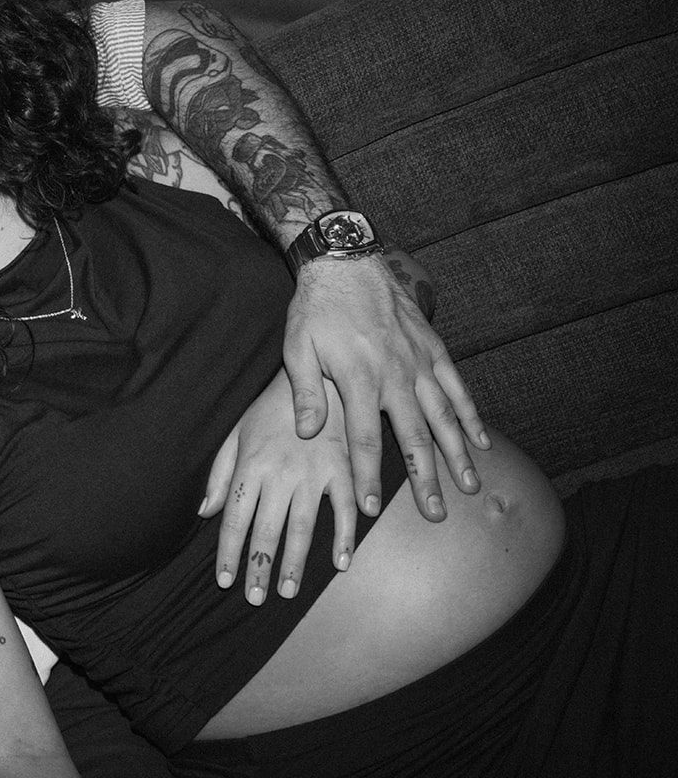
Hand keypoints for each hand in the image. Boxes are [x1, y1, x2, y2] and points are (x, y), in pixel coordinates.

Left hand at [201, 370, 355, 604]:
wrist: (318, 375)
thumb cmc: (271, 407)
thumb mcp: (237, 432)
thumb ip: (220, 473)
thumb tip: (205, 512)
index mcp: (250, 465)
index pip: (234, 518)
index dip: (229, 552)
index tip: (225, 581)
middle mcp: (279, 474)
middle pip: (265, 530)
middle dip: (258, 567)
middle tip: (255, 598)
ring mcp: (314, 473)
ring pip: (302, 527)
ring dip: (294, 562)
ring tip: (286, 592)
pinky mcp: (344, 469)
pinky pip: (345, 509)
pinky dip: (345, 537)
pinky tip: (340, 563)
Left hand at [284, 251, 488, 522]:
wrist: (345, 263)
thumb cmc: (315, 310)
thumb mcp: (296, 348)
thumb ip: (304, 392)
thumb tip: (306, 434)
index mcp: (358, 379)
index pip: (363, 440)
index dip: (368, 476)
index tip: (371, 509)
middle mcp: (395, 374)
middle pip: (413, 437)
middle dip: (424, 479)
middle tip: (434, 514)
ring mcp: (419, 362)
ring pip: (444, 417)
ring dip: (457, 455)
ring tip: (470, 487)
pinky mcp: (433, 349)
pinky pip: (458, 387)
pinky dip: (471, 415)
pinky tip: (482, 442)